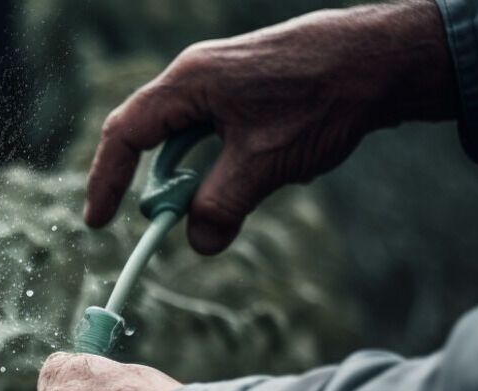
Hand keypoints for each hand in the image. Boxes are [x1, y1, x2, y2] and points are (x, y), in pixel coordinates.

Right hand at [83, 0, 457, 253]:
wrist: (378, 62)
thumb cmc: (318, 100)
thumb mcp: (263, 165)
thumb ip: (221, 206)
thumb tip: (198, 243)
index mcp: (187, 84)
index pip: (125, 134)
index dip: (107, 180)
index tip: (100, 222)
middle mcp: (199, 77)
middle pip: (161, 142)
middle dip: (175, 187)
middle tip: (195, 220)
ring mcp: (229, 81)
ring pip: (203, 144)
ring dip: (221, 177)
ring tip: (270, 175)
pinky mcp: (257, 91)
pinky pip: (232, 137)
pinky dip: (248, 162)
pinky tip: (291, 160)